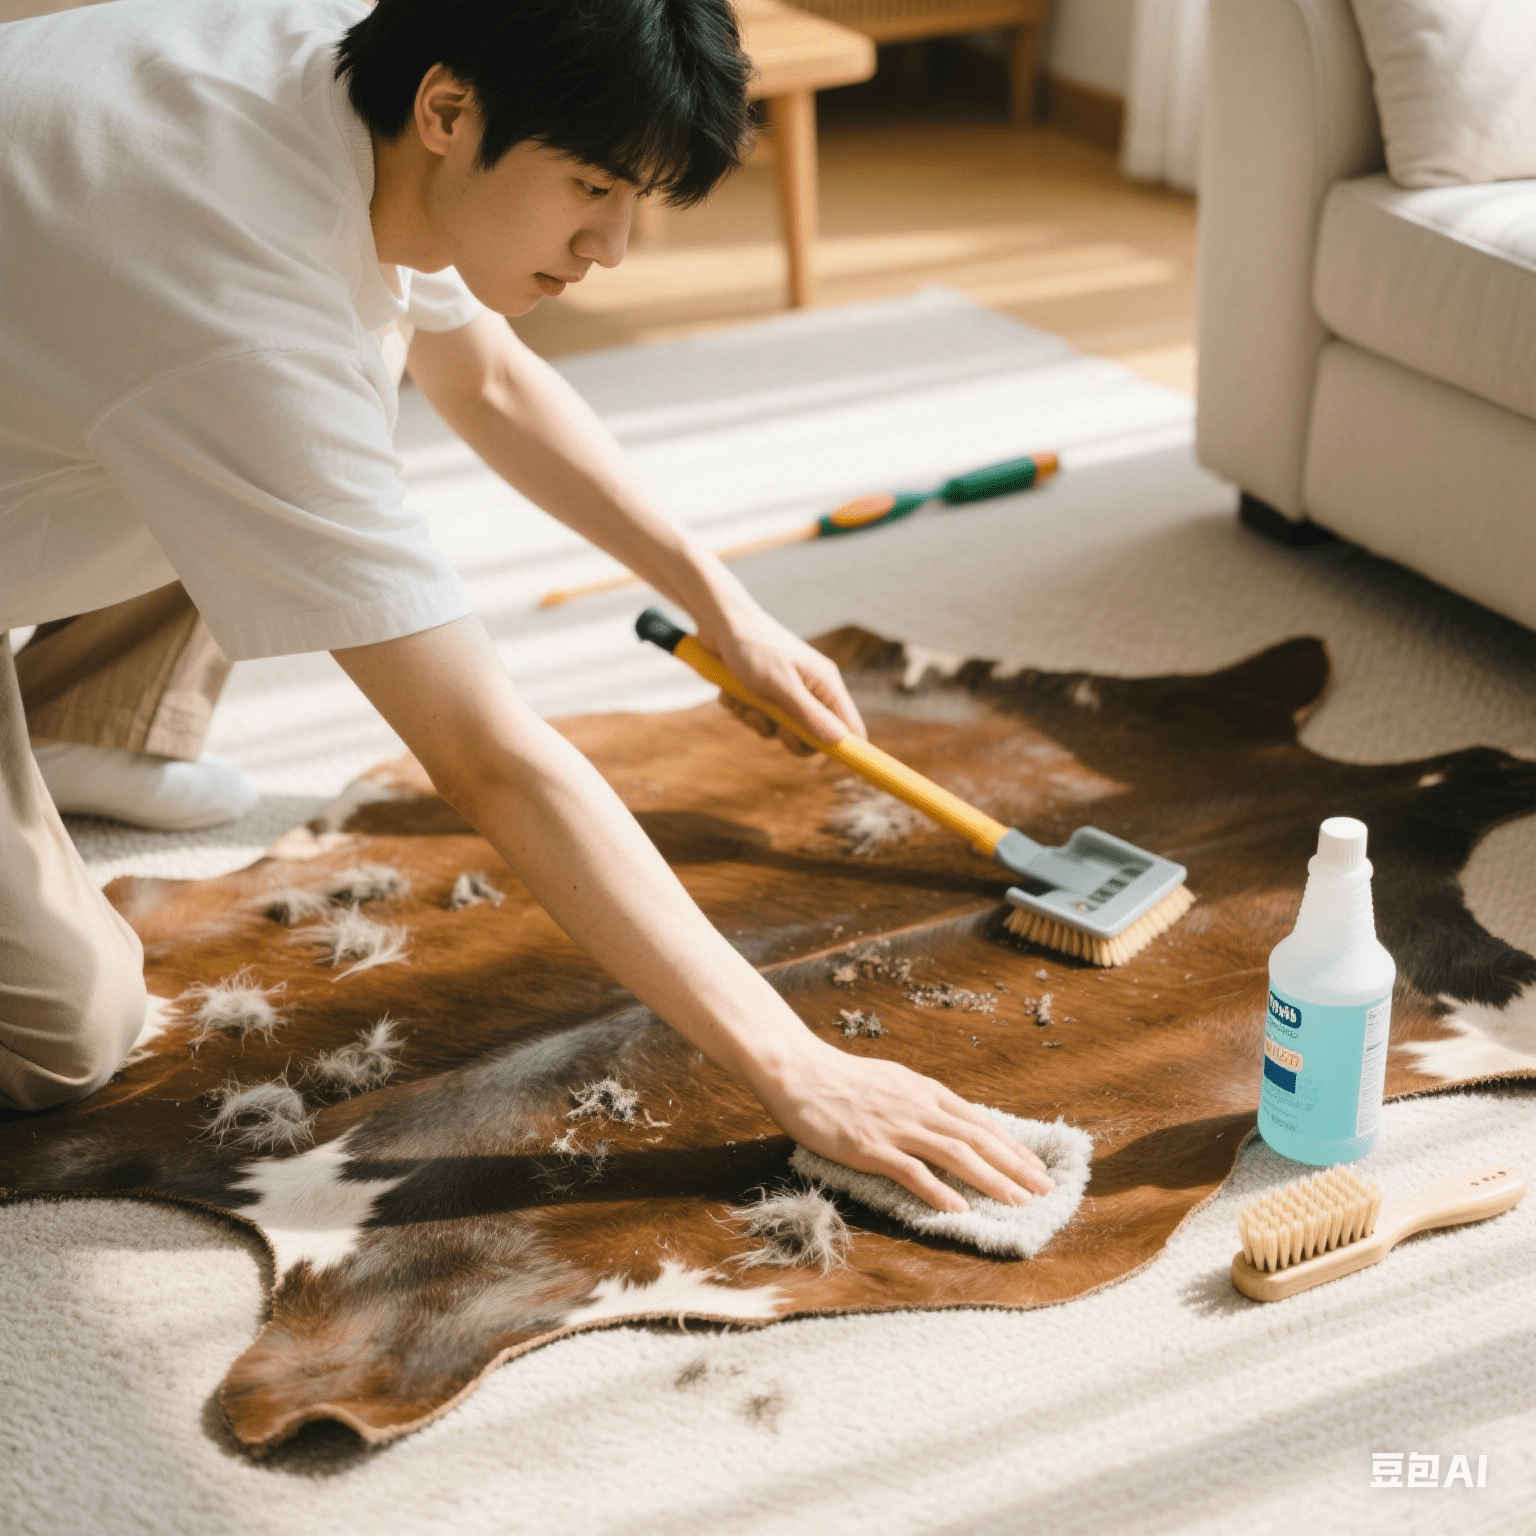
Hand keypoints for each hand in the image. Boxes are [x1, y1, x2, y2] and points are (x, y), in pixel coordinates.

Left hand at [695, 601, 864, 756]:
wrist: (719, 623)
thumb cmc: (754, 649)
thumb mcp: (781, 686)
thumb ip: (809, 715)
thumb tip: (839, 741)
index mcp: (825, 684)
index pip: (850, 727)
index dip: (843, 748)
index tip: (828, 764)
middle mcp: (810, 689)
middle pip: (811, 736)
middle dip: (786, 735)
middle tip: (771, 724)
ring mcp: (787, 691)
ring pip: (779, 728)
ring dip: (757, 720)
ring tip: (744, 701)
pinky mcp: (764, 691)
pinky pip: (758, 717)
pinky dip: (743, 709)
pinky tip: (732, 693)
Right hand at [754, 1038, 1054, 1211]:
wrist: (798, 1070)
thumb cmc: (840, 1078)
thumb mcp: (891, 1081)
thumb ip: (919, 1102)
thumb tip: (946, 1122)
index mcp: (925, 1091)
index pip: (980, 1122)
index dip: (1013, 1147)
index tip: (1037, 1167)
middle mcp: (919, 1106)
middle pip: (978, 1138)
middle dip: (1016, 1166)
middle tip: (1046, 1190)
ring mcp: (896, 1126)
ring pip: (956, 1154)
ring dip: (992, 1180)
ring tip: (1018, 1202)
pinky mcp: (870, 1146)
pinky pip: (912, 1171)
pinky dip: (939, 1191)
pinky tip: (960, 1209)